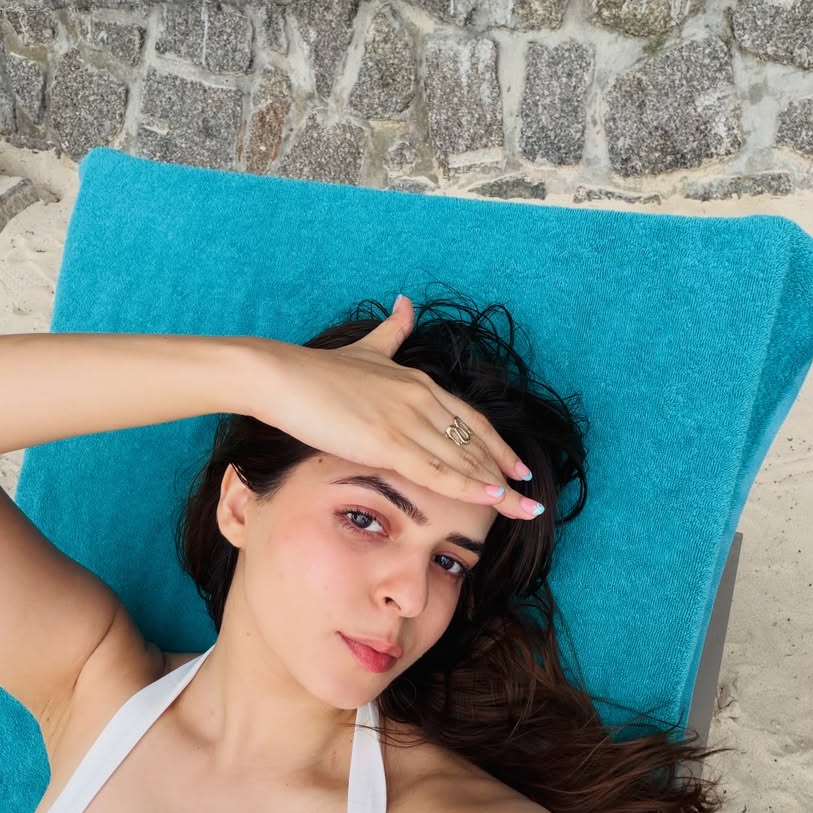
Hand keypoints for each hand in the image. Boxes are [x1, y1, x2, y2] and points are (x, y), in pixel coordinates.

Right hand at [251, 296, 542, 519]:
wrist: (281, 377)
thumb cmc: (317, 371)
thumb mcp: (366, 348)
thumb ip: (392, 331)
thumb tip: (407, 302)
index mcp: (418, 381)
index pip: (470, 419)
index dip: (497, 445)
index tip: (519, 467)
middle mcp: (421, 398)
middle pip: (475, 442)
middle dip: (506, 473)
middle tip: (532, 500)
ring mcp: (406, 420)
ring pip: (463, 459)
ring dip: (497, 487)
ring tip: (524, 510)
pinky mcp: (387, 442)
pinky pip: (437, 470)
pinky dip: (468, 486)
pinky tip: (492, 498)